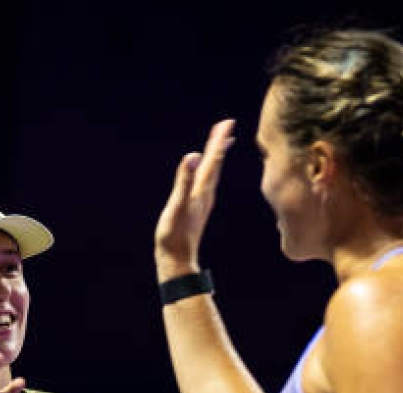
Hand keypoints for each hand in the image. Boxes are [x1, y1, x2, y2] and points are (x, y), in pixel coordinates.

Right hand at [154, 119, 235, 277]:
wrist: (177, 259)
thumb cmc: (174, 235)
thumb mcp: (177, 204)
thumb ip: (184, 180)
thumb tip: (193, 155)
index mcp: (202, 190)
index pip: (213, 160)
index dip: (218, 140)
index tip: (227, 122)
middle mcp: (206, 193)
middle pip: (215, 163)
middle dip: (220, 143)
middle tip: (226, 125)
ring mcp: (202, 201)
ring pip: (212, 173)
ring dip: (216, 156)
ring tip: (220, 144)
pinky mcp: (197, 208)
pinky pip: (206, 182)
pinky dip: (209, 171)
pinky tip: (207, 173)